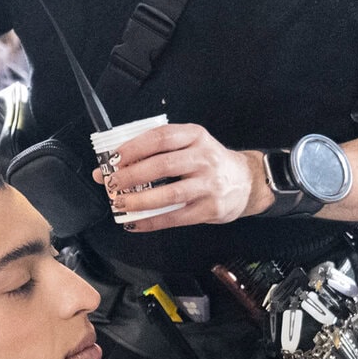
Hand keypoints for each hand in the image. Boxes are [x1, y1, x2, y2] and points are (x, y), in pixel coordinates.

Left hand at [91, 123, 262, 231]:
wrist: (246, 181)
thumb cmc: (208, 162)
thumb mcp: (190, 145)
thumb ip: (155, 151)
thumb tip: (111, 166)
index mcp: (195, 136)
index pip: (160, 137)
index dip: (133, 148)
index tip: (113, 159)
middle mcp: (204, 158)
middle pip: (162, 165)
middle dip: (132, 176)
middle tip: (111, 184)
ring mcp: (209, 184)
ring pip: (169, 194)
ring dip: (139, 201)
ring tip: (119, 204)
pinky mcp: (211, 208)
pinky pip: (176, 217)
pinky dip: (151, 221)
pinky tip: (134, 222)